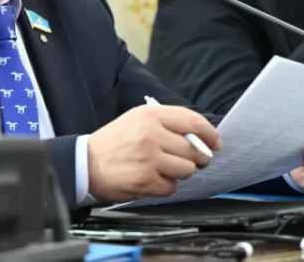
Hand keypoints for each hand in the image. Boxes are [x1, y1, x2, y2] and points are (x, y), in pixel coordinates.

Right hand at [87, 105, 221, 202]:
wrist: (86, 163)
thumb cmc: (115, 141)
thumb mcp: (137, 119)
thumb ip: (167, 123)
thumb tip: (201, 137)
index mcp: (150, 115)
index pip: (193, 121)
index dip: (210, 133)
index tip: (216, 142)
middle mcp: (151, 135)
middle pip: (194, 149)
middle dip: (198, 158)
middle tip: (190, 160)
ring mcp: (149, 159)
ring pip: (187, 170)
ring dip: (180, 173)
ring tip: (164, 168)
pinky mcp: (146, 181)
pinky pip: (172, 187)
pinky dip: (166, 186)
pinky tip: (152, 179)